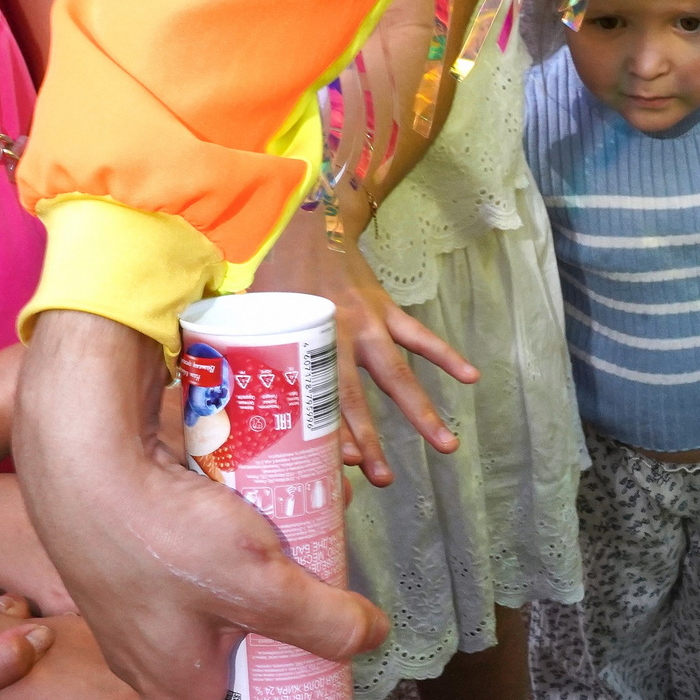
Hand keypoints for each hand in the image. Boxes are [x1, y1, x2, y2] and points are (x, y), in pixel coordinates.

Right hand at [15, 312, 387, 699]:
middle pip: (208, 698)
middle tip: (309, 642)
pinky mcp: (129, 559)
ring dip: (251, 610)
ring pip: (204, 631)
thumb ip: (327, 621)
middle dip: (264, 680)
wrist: (81, 448)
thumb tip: (371, 637)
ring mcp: (131, 609)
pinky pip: (186, 581)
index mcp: (168, 690)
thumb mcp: (264, 585)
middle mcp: (141, 660)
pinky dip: (223, 562)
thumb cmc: (158, 530)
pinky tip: (254, 518)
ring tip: (292, 567)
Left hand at [253, 209, 477, 485]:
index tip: (344, 464)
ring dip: (422, 411)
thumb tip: (228, 397)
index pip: (317, 394)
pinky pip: (420, 336)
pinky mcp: (386, 310)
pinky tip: (471, 378)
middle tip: (383, 478)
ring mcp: (369, 322)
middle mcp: (340, 334)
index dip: (331, 429)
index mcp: (304, 338)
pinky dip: (446, 356)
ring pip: (398, 374)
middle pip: (358, 396)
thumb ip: (244, 348)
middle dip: (371, 439)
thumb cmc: (271, 271)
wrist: (306, 220)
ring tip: (446, 446)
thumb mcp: (248, 308)